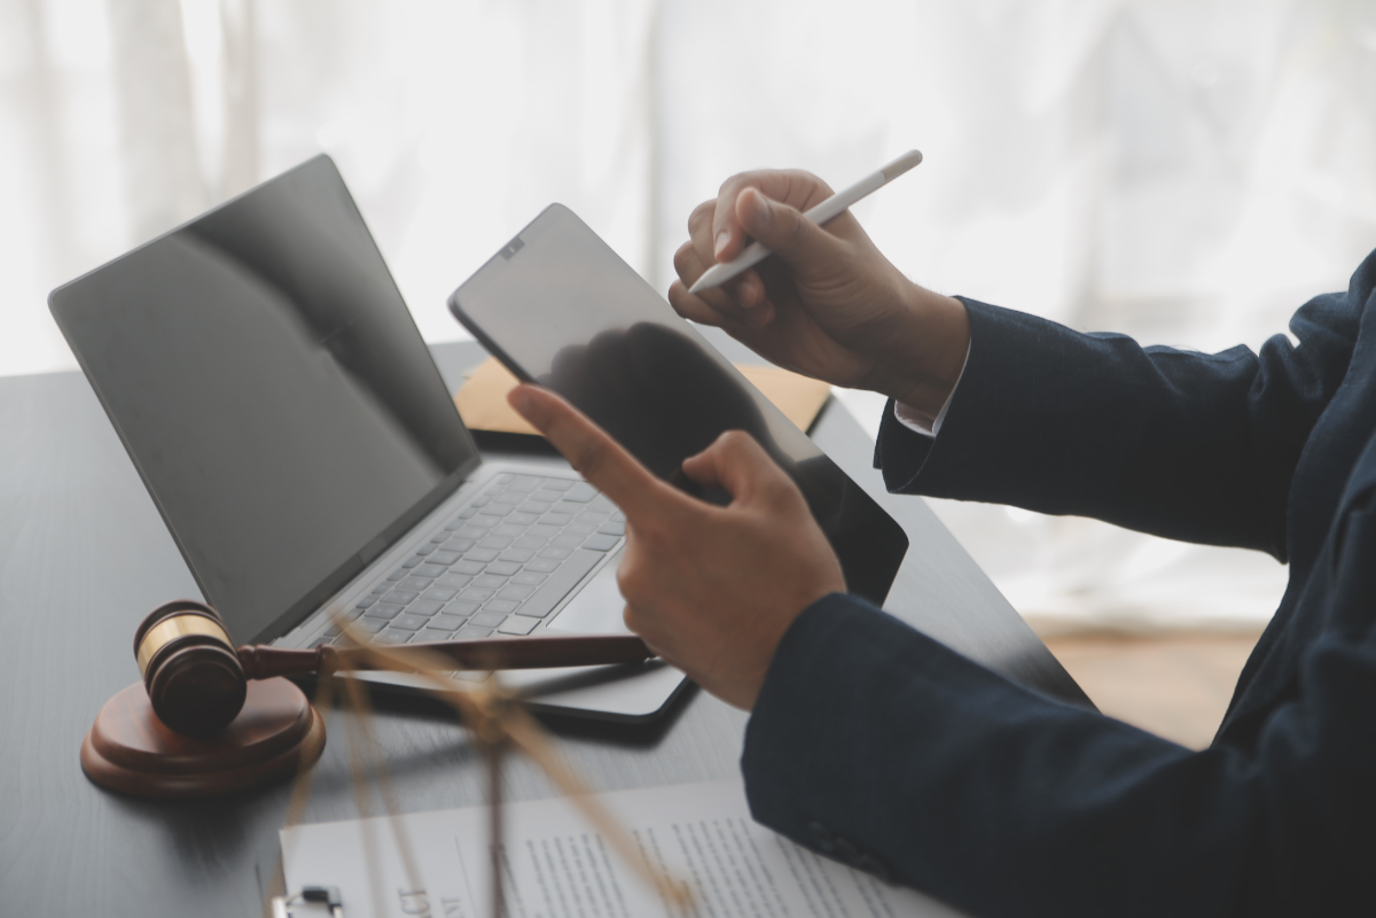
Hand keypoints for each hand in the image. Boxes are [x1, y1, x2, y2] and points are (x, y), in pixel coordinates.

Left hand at [508, 383, 844, 709]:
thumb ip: (733, 454)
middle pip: (650, 517)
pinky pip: (661, 598)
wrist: (811, 670)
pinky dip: (690, 596)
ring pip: (657, 559)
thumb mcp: (780, 498)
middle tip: (739, 546)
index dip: (556, 421)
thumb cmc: (797, 593)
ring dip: (690, 561)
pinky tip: (730, 609)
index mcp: (666, 524)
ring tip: (742, 586)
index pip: (598, 458)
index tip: (521, 398)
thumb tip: (702, 460)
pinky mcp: (650, 640)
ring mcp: (641, 608)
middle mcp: (641, 568)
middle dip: (686, 519)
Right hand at [668, 169, 969, 419]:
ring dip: (716, 293)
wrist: (874, 348)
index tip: (730, 257)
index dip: (724, 223)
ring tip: (759, 312)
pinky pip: (688, 297)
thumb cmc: (867, 295)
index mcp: (790, 196)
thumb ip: (788, 231)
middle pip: (701, 225)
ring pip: (689, 262)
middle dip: (718, 266)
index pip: (735, 192)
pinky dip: (707, 312)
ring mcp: (741, 264)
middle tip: (753, 296)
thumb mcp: (833, 261)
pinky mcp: (729, 299)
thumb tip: (743, 201)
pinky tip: (750, 322)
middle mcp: (759, 225)